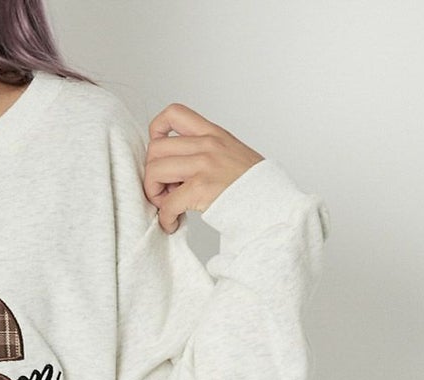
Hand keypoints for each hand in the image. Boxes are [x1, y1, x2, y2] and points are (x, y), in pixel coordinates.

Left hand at [144, 102, 264, 233]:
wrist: (272, 201)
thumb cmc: (251, 184)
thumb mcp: (229, 153)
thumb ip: (203, 151)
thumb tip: (175, 164)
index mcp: (212, 133)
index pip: (174, 113)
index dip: (156, 131)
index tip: (158, 153)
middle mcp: (207, 144)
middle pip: (155, 148)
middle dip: (152, 172)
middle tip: (164, 190)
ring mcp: (203, 165)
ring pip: (155, 171)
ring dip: (154, 194)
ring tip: (167, 205)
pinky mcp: (201, 188)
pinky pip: (167, 203)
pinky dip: (165, 217)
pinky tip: (173, 223)